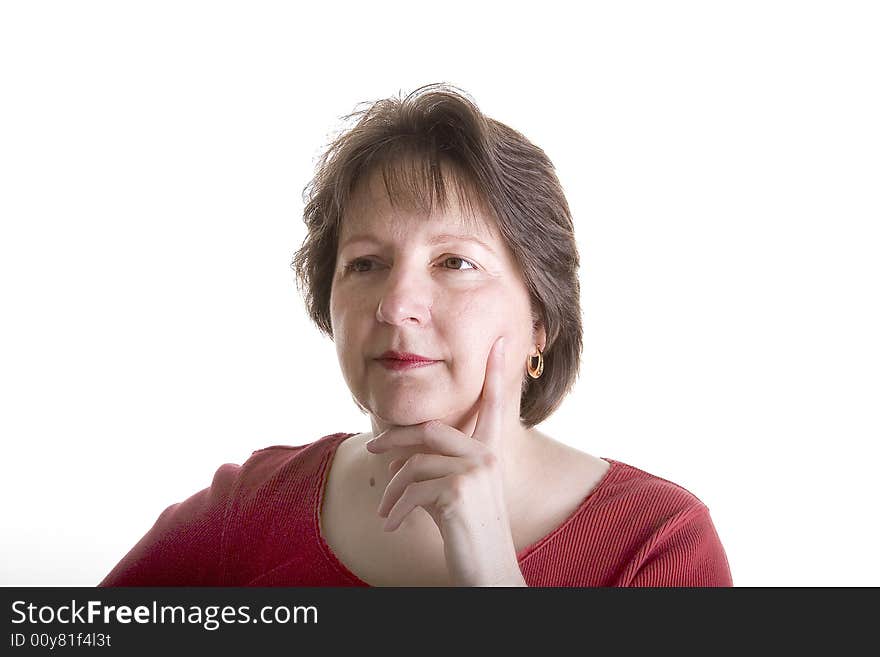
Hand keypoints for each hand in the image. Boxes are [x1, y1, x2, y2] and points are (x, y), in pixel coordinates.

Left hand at [365, 336, 526, 586]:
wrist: (487, 575)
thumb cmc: (468, 537)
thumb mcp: (452, 497)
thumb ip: (434, 469)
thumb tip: (396, 459)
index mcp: (490, 453)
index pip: (494, 406)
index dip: (495, 373)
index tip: (499, 341)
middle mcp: (487, 457)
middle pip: (429, 429)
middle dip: (395, 438)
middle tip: (372, 447)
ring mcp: (475, 472)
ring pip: (414, 464)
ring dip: (391, 490)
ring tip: (385, 512)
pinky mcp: (458, 491)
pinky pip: (411, 489)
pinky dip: (395, 509)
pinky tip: (392, 526)